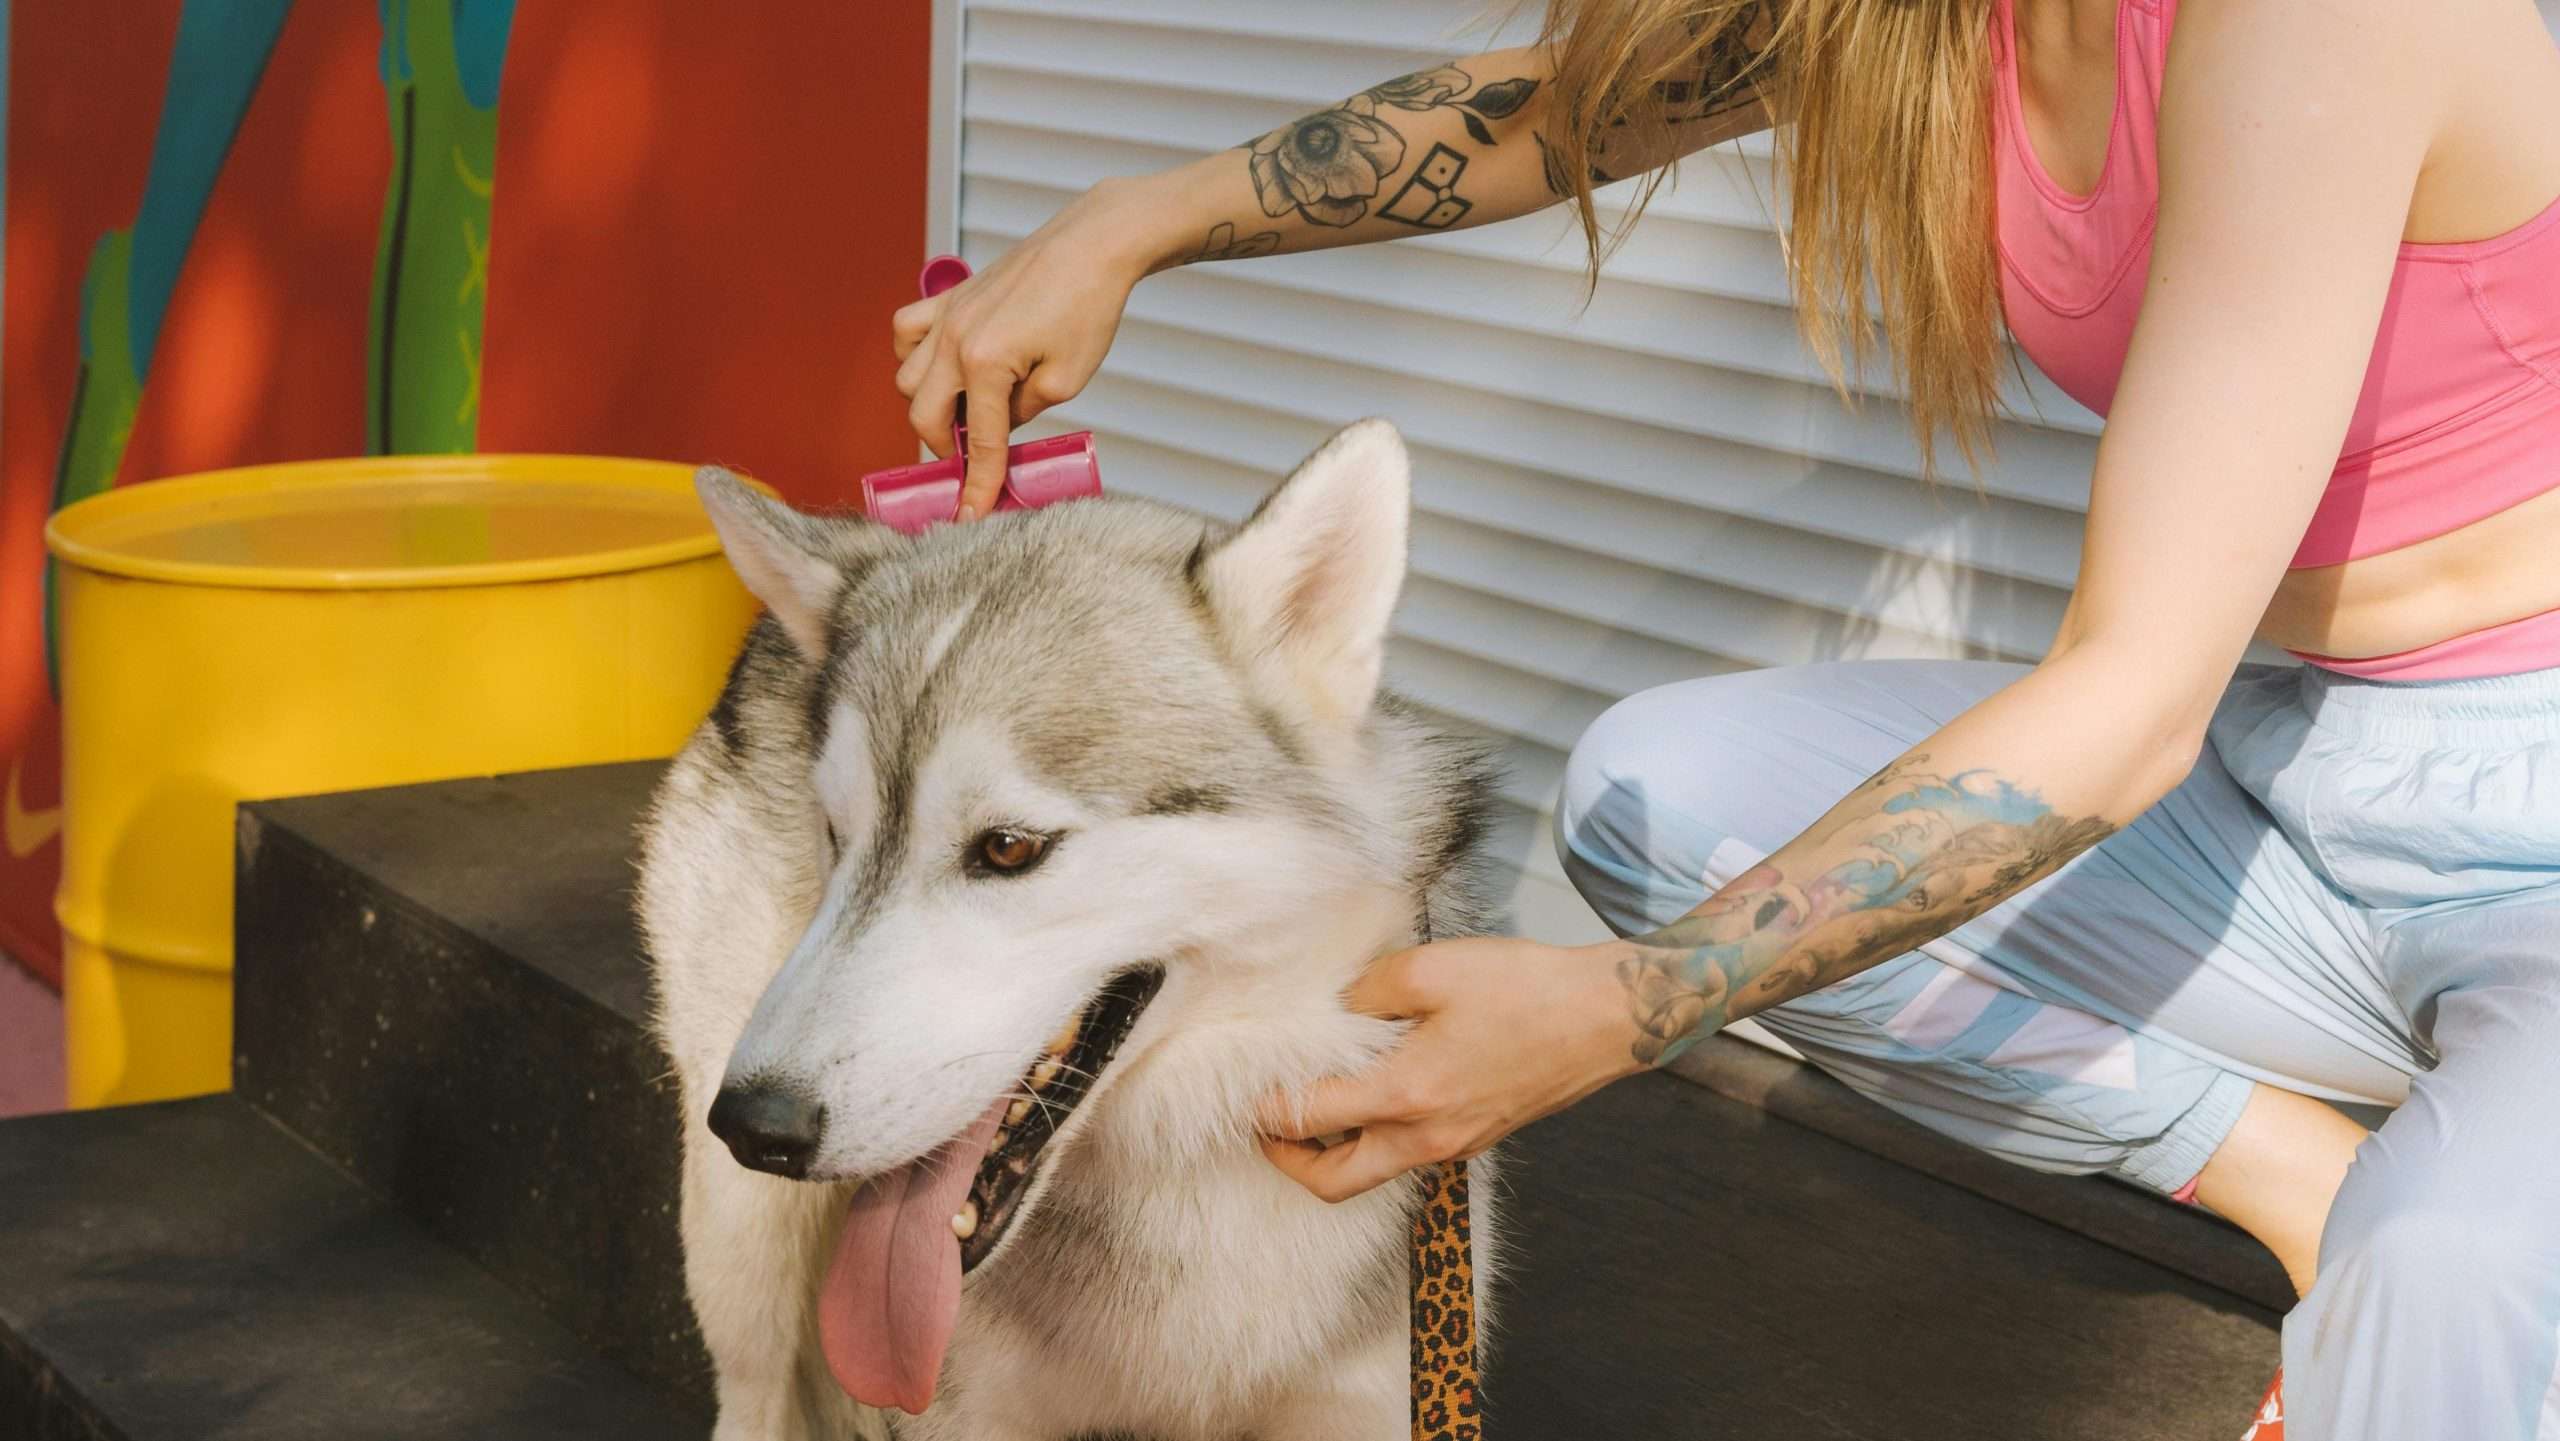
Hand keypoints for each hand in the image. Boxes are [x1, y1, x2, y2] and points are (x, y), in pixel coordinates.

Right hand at [891, 179, 1163, 518]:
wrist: (1092, 244)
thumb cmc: (1089, 307)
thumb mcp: (1067, 380)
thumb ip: (1022, 413)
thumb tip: (997, 430)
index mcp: (986, 363)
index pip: (978, 442)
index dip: (977, 486)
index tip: (970, 517)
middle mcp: (954, 339)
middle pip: (924, 415)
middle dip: (947, 448)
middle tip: (978, 458)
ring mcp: (946, 315)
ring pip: (907, 377)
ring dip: (931, 405)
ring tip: (971, 412)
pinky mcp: (950, 297)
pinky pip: (906, 332)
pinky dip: (914, 357)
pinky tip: (946, 368)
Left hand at [1257, 935, 1643, 1202]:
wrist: (1607, 1017)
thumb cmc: (1527, 990)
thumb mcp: (1433, 969)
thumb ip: (1369, 990)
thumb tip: (1337, 1008)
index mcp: (1408, 1095)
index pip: (1312, 1119)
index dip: (1269, 1109)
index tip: (1247, 1092)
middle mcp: (1428, 1136)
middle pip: (1335, 1181)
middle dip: (1289, 1161)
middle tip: (1267, 1126)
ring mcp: (1456, 1143)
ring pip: (1373, 1172)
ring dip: (1334, 1152)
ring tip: (1315, 1107)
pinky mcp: (1477, 1135)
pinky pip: (1409, 1153)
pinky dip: (1376, 1137)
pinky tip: (1372, 1092)